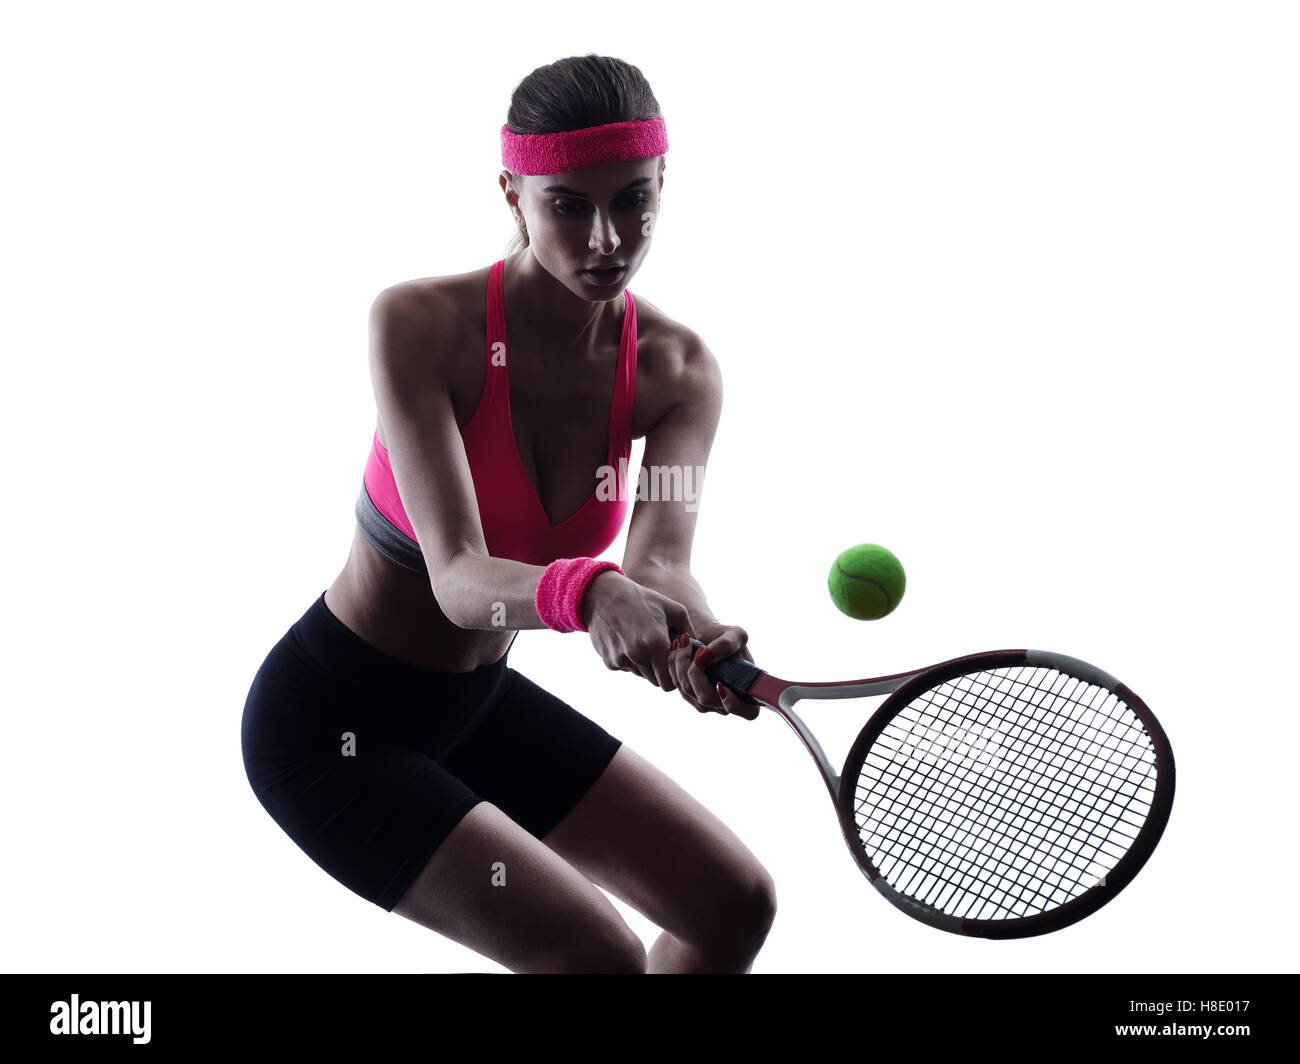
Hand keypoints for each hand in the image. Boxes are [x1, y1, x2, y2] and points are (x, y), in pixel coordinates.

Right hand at [582, 570, 694, 690]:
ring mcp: (621, 660)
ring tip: (644, 641)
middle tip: (662, 653)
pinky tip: (629, 640)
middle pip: (657, 682)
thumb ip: (690, 631)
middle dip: (662, 672)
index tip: (675, 661)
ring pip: (642, 675)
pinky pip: (627, 668)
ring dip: (646, 665)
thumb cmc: (642, 599)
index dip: (675, 675)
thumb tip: (699, 650)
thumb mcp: (673, 609)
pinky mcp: (609, 662)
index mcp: (656, 644)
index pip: (671, 682)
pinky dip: (630, 660)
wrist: (604, 594)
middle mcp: (637, 656)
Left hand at [666, 623, 759, 719]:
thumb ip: (727, 644)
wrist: (709, 637)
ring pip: (687, 690)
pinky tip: (679, 647)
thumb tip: (704, 658)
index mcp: (748, 692)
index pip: (749, 712)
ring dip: (682, 662)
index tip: (720, 684)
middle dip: (696, 671)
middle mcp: (728, 703)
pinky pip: (676, 684)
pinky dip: (674, 663)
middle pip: (706, 699)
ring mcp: (707, 703)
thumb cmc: (728, 638)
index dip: (734, 703)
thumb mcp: (735, 634)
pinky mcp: (689, 696)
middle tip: (699, 648)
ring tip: (686, 641)